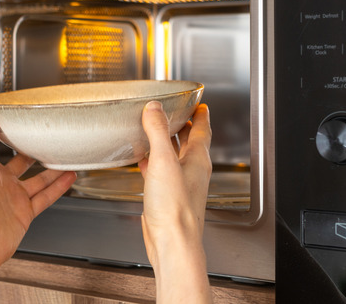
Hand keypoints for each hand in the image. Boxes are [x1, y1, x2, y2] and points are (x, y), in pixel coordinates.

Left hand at [0, 110, 76, 303]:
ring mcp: (14, 199)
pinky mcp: (25, 214)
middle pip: (22, 163)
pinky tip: (69, 178)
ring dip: (52, 169)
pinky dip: (58, 188)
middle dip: (34, 151)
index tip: (21, 120)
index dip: (9, 133)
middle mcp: (1, 184)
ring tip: (66, 156)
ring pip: (38, 180)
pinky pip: (45, 197)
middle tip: (49, 138)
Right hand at [139, 101, 211, 303]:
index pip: (203, 130)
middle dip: (183, 127)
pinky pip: (161, 173)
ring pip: (175, 157)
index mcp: (198, 160)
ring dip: (167, 143)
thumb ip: (157, 132)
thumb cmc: (175, 208)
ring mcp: (180, 185)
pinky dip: (153, 163)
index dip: (200, 115)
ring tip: (156, 132)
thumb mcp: (163, 161)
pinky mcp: (167, 197)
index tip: (199, 104)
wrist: (172, 242)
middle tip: (175, 114)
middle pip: (190, 142)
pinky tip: (143, 162)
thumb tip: (154, 109)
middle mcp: (192, 171)